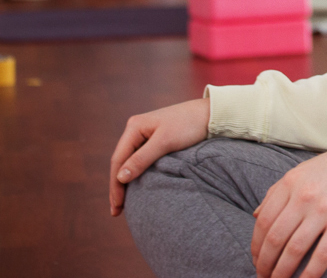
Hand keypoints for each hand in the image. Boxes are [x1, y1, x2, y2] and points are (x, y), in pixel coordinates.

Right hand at [109, 98, 210, 216]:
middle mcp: (136, 130)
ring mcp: (145, 135)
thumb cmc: (189, 125)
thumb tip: (120, 178)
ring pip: (129, 162)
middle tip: (116, 211)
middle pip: (121, 162)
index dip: (115, 185)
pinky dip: (137, 175)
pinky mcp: (155, 140)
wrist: (211, 114)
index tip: (117, 206)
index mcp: (134, 127)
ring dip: (125, 182)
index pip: (118, 160)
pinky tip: (137, 188)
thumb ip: (142, 159)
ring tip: (124, 205)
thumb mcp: (165, 142)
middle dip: (118, 186)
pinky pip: (140, 160)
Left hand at [251, 142, 326, 277]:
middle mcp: (304, 195)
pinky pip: (322, 255)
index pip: (264, 221)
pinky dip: (309, 274)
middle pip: (275, 238)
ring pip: (294, 250)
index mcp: (291, 182)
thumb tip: (255, 215)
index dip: (256, 246)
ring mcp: (324, 209)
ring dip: (282, 272)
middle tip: (264, 276)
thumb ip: (279, 191)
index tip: (257, 260)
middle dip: (266, 264)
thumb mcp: (304, 170)